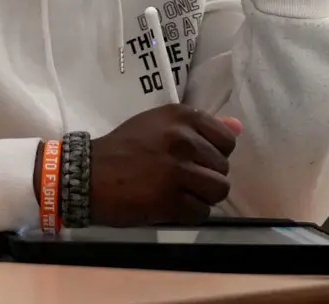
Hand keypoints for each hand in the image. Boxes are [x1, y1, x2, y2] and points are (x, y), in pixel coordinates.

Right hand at [89, 105, 241, 225]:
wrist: (89, 173)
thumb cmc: (124, 147)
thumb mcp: (159, 124)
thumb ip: (200, 127)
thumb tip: (238, 127)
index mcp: (181, 116)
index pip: (226, 140)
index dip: (214, 153)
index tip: (194, 157)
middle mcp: (183, 139)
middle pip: (223, 168)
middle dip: (206, 176)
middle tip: (179, 176)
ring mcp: (178, 170)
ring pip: (218, 191)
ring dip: (201, 196)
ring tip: (178, 192)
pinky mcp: (172, 200)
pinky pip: (202, 213)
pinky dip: (189, 213)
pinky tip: (169, 204)